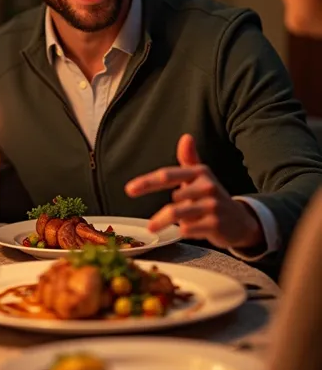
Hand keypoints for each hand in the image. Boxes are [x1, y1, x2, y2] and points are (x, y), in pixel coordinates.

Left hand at [125, 134, 263, 248]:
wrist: (240, 221)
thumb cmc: (212, 197)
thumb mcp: (201, 176)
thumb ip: (189, 159)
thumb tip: (185, 137)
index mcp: (199, 172)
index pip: (167, 175)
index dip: (147, 182)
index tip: (129, 190)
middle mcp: (207, 186)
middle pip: (173, 199)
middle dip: (160, 214)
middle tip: (150, 225)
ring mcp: (213, 205)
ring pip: (180, 213)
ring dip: (165, 222)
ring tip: (154, 228)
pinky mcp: (216, 224)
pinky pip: (191, 228)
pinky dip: (184, 231)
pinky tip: (183, 232)